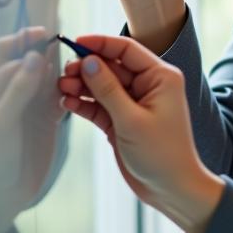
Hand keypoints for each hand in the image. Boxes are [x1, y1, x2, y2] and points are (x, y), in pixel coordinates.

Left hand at [0, 28, 67, 232]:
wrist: (5, 194)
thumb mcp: (1, 123)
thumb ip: (17, 89)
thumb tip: (34, 55)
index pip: (7, 56)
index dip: (24, 44)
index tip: (45, 35)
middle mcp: (9, 91)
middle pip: (27, 59)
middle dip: (42, 49)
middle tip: (60, 42)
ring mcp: (28, 104)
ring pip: (46, 75)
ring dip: (58, 68)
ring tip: (73, 67)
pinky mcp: (46, 117)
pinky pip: (59, 95)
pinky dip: (68, 89)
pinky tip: (77, 87)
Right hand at [57, 34, 222, 232]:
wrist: (172, 190)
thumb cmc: (162, 155)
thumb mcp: (132, 120)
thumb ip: (108, 89)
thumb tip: (88, 61)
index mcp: (160, 77)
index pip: (126, 49)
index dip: (100, 44)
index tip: (75, 42)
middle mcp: (148, 86)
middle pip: (111, 66)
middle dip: (86, 68)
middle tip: (64, 73)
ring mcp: (133, 104)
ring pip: (102, 86)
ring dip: (81, 86)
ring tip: (61, 89)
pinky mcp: (121, 121)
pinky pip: (99, 106)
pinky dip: (84, 104)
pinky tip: (67, 104)